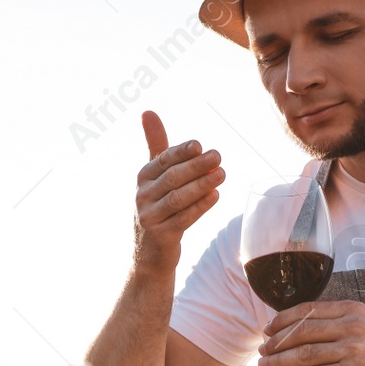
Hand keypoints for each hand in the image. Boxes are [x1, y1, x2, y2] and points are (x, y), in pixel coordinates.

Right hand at [133, 111, 224, 273]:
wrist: (149, 254)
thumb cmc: (158, 207)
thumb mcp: (155, 177)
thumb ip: (156, 146)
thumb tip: (147, 111)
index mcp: (143, 178)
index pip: (163, 160)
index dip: (181, 152)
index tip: (200, 145)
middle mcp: (142, 196)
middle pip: (172, 178)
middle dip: (196, 166)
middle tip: (218, 156)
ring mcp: (150, 217)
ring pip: (178, 198)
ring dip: (201, 185)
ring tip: (222, 174)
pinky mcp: (161, 236)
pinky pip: (183, 219)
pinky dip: (200, 207)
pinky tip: (216, 195)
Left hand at [258, 300, 364, 365]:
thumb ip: (338, 326)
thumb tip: (298, 332)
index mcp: (353, 310)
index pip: (308, 310)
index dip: (282, 320)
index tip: (268, 329)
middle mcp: (352, 326)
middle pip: (302, 331)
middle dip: (276, 342)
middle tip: (262, 351)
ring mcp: (351, 349)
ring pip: (303, 353)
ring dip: (279, 361)